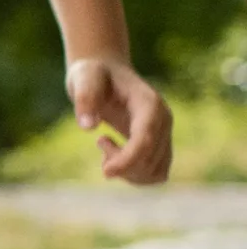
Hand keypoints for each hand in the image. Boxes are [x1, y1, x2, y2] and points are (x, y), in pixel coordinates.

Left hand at [68, 56, 172, 184]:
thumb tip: (88, 126)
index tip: (105, 171)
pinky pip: (155, 175)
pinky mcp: (160, 146)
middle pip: (150, 160)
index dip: (128, 160)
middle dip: (121, 165)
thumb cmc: (94, 75)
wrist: (106, 73)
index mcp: (150, 103)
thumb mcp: (84, 78)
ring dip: (127, 172)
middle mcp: (164, 120)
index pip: (146, 140)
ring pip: (155, 173)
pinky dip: (134, 175)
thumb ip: (85, 98)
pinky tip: (116, 156)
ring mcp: (165, 134)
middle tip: (101, 142)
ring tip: (108, 146)